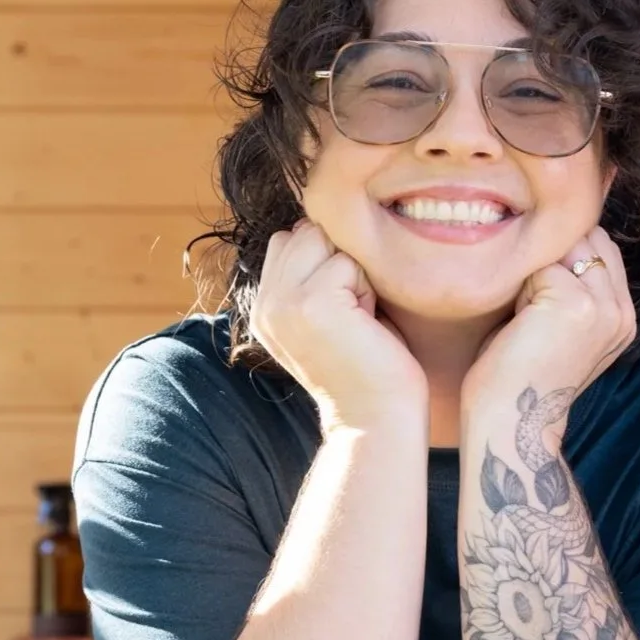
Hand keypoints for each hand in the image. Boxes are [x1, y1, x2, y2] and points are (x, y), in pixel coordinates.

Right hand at [249, 220, 428, 435]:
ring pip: (328, 243)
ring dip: (355, 276)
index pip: (288, 239)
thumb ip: (307, 274)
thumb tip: (309, 222)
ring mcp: (284, 303)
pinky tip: (366, 324)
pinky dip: (367, 290)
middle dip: (341, 263)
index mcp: (264, 306)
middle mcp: (266, 303)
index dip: (325, 260)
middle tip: (353, 313)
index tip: (340, 308)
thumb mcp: (324, 315)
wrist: (376, 416)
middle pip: (307, 233)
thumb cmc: (366, 363)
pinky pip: (349, 263)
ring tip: (359, 318)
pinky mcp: (312, 304)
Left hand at [459, 226, 636, 432]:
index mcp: (625, 317)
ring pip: (564, 248)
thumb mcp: (565, 327)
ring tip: (529, 318)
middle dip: (553, 260)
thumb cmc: (520, 371)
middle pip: (587, 239)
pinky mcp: (576, 302)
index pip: (603, 247)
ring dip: (537, 274)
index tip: (544, 303)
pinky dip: (520, 289)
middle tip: (534, 311)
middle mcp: (622, 311)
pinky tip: (520, 325)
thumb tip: (567, 238)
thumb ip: (580, 287)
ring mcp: (603, 306)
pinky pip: (539, 266)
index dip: (565, 259)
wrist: (510, 419)